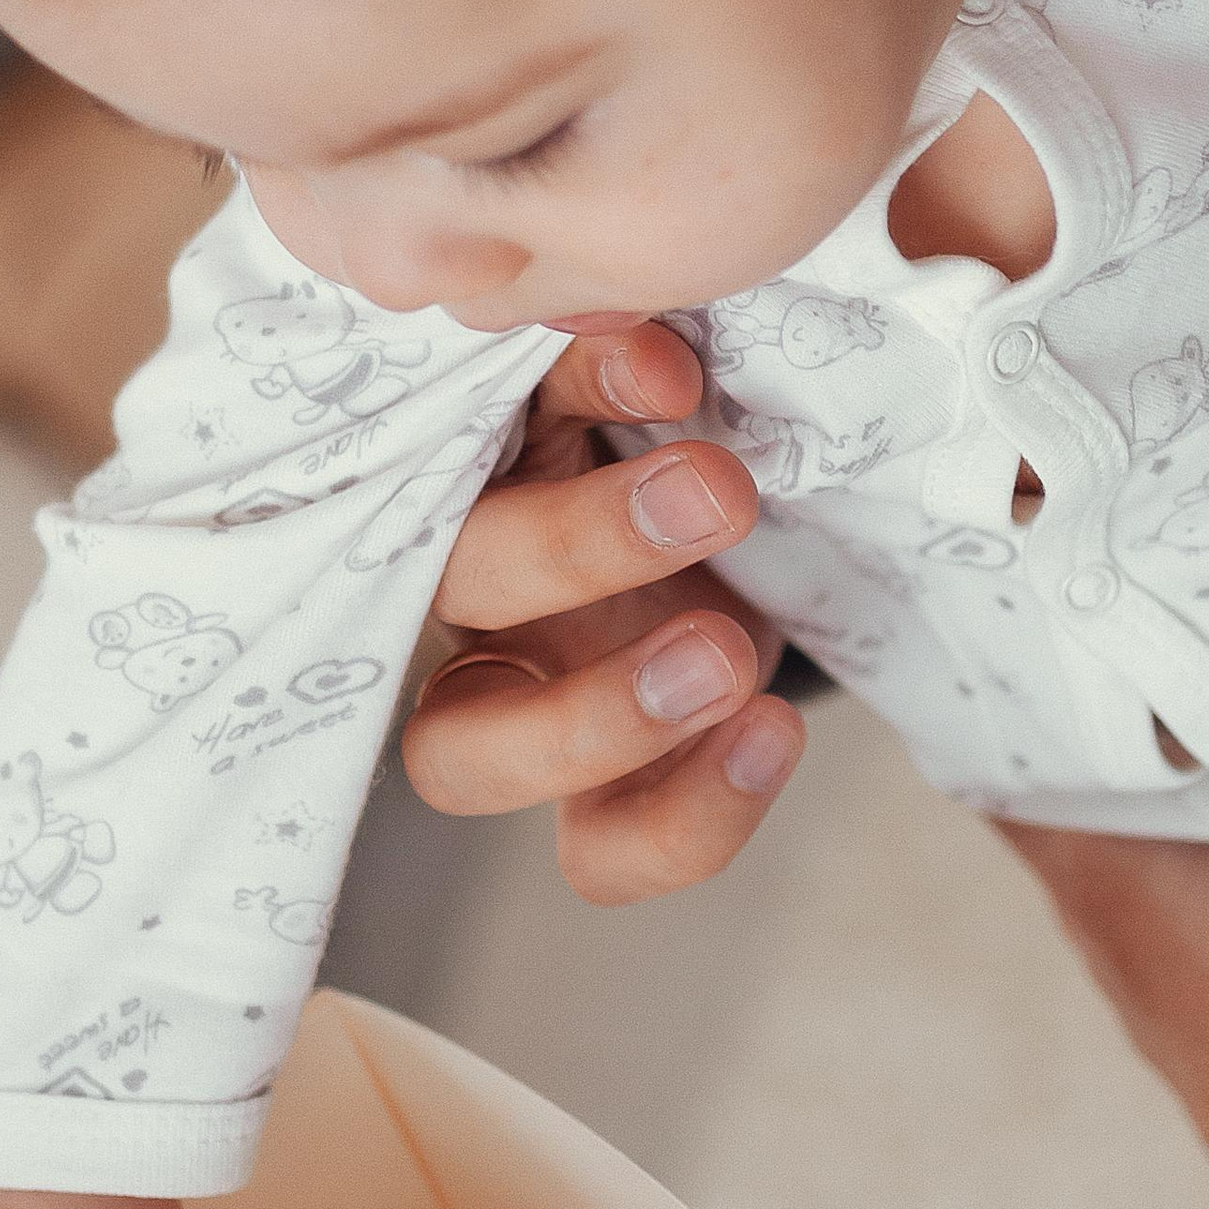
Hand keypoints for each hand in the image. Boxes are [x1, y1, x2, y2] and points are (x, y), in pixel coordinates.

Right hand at [405, 318, 806, 902]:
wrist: (729, 535)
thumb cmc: (660, 444)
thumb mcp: (637, 384)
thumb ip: (622, 358)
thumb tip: (653, 350)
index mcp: (462, 481)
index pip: (437, 453)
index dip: (546, 423)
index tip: (677, 378)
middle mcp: (462, 606)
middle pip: (441, 590)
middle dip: (576, 551)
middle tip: (720, 495)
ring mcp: (517, 713)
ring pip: (462, 764)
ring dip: (594, 720)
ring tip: (728, 659)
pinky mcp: (597, 798)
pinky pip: (597, 857)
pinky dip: (688, 816)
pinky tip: (771, 736)